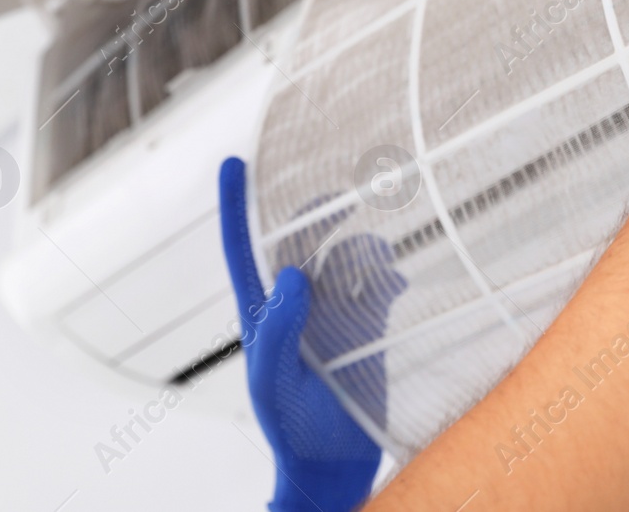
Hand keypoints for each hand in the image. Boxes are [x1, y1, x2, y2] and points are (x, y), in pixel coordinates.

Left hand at [220, 157, 405, 511]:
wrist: (334, 466)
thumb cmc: (292, 431)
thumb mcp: (275, 384)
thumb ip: (278, 331)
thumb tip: (291, 273)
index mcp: (262, 315)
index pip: (242, 251)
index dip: (236, 206)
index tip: (232, 161)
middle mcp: (295, 307)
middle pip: (298, 243)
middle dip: (314, 214)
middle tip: (341, 193)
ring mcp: (330, 315)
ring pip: (342, 260)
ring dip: (359, 249)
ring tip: (377, 257)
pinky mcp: (365, 328)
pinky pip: (375, 286)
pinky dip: (386, 275)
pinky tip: (396, 281)